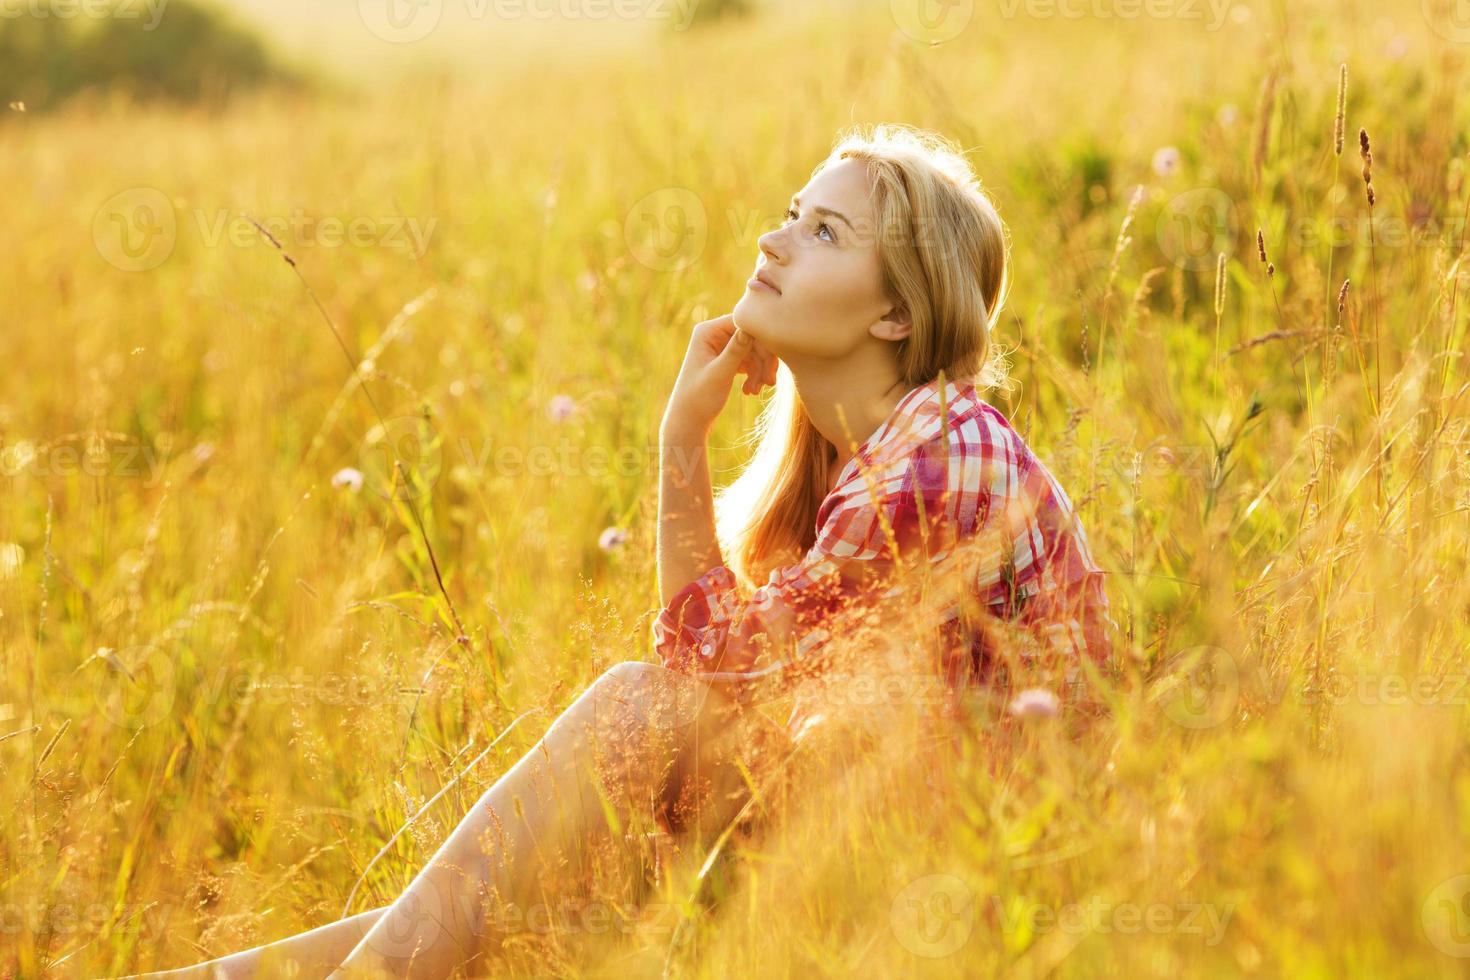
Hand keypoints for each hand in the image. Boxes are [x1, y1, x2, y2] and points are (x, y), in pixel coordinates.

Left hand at [663, 314, 779, 437]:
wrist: (689, 420)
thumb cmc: (699, 398)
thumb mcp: (719, 374)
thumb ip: (735, 351)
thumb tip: (751, 328)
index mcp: (707, 331)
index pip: (744, 323)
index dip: (761, 341)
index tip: (770, 365)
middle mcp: (714, 334)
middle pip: (752, 337)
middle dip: (763, 360)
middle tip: (769, 383)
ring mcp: (721, 347)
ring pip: (754, 350)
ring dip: (759, 370)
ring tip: (757, 391)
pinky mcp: (727, 359)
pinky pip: (750, 360)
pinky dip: (754, 374)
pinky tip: (750, 391)